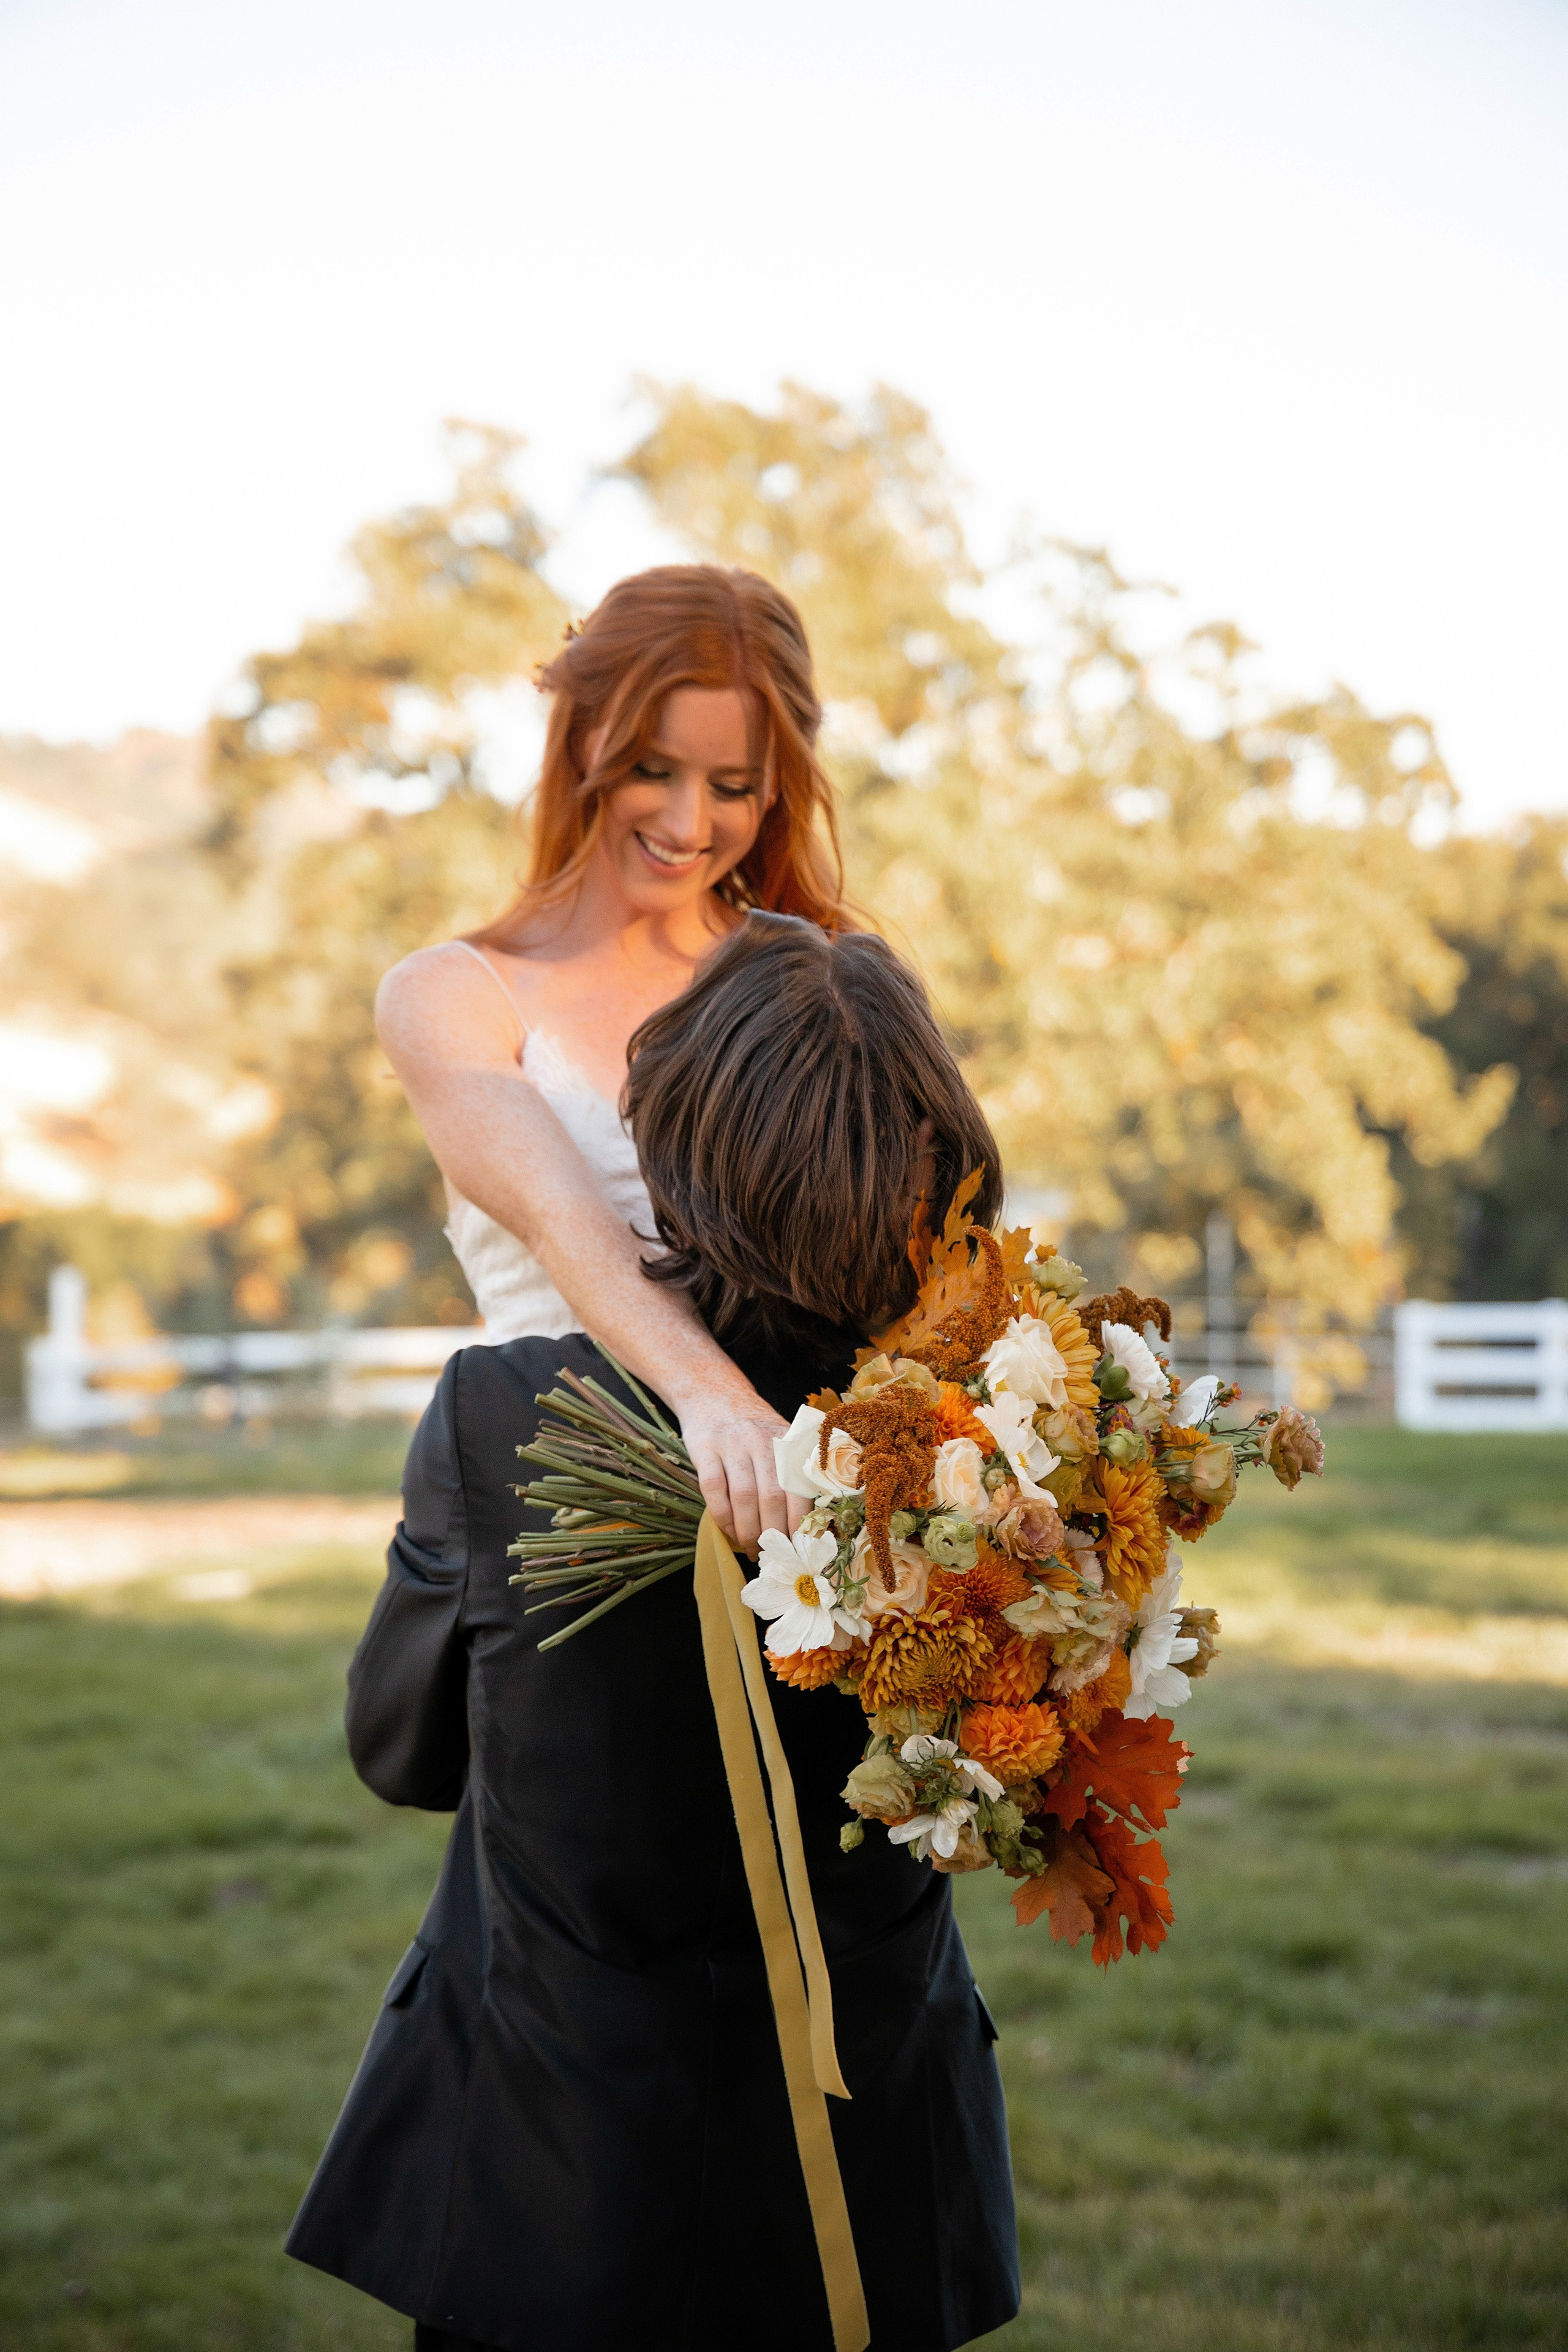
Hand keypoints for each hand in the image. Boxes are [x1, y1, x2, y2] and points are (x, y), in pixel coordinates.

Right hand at [675, 1388, 794, 1554]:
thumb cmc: (755, 1429)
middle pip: (772, 1496)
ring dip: (747, 1530)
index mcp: (787, 1441)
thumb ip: (794, 1471)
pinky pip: (714, 1489)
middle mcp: (762, 1440)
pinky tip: (728, 1529)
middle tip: (772, 1554)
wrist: (714, 1393)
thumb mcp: (782, 1439)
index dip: (799, 1522)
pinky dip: (722, 1516)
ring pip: (744, 1497)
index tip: (799, 1547)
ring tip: (751, 1548)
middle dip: (773, 1533)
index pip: (799, 1488)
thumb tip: (809, 1522)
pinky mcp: (704, 1447)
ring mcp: (732, 1443)